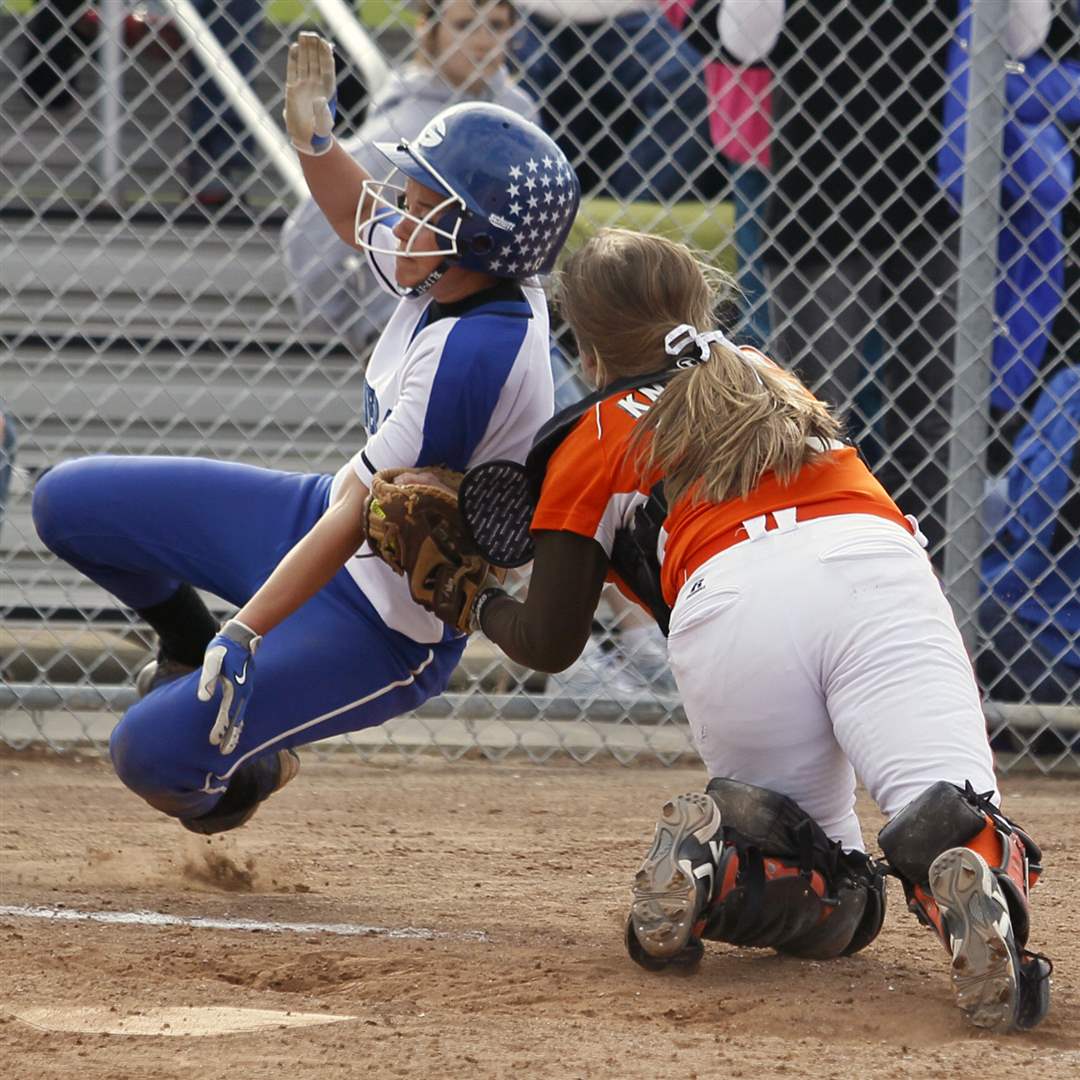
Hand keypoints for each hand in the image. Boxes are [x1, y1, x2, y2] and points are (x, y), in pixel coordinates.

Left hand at [197, 619, 261, 754]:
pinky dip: (237, 719)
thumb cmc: (223, 648)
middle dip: (231, 736)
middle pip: (237, 718)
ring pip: (241, 714)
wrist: (240, 636)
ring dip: (235, 730)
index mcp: (235, 687)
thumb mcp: (212, 660)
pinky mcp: (243, 686)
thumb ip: (208, 679)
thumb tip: (204, 698)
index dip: (221, 729)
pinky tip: (234, 725)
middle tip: (224, 752)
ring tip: (230, 745)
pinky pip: (241, 707)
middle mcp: (243, 691)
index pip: (228, 714)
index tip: (215, 743)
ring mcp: (245, 689)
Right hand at [284, 32, 336, 155]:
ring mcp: (304, 86)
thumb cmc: (319, 134)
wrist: (307, 139)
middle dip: (314, 48)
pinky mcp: (293, 89)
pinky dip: (293, 59)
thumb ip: (322, 113)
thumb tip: (319, 99)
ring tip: (303, 35)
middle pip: (316, 62)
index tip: (324, 43)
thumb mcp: (323, 125)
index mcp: (328, 91)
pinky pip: (293, 70)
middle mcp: (316, 85)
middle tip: (311, 34)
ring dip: (305, 50)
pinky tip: (294, 47)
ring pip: (305, 63)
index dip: (326, 55)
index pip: (327, 68)